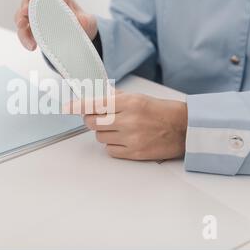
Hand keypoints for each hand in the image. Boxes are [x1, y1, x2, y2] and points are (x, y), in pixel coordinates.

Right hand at [14, 0, 97, 50]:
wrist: (82, 35)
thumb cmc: (83, 23)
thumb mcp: (86, 21)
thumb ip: (83, 21)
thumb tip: (80, 23)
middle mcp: (44, 6)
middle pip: (27, 4)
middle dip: (22, 13)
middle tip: (23, 23)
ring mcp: (37, 18)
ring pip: (22, 20)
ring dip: (23, 31)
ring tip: (31, 44)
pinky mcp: (34, 30)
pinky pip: (25, 33)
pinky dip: (25, 39)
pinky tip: (32, 47)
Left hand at [65, 93, 187, 160]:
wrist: (184, 130)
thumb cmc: (162, 111)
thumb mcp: (139, 97)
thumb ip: (115, 97)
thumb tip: (95, 96)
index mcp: (129, 103)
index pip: (95, 104)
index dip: (77, 106)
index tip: (65, 108)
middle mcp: (128, 120)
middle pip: (92, 122)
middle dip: (92, 119)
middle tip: (102, 118)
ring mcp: (131, 138)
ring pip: (99, 137)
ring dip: (104, 132)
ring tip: (120, 129)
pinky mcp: (134, 153)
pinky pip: (109, 150)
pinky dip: (112, 145)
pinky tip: (124, 140)